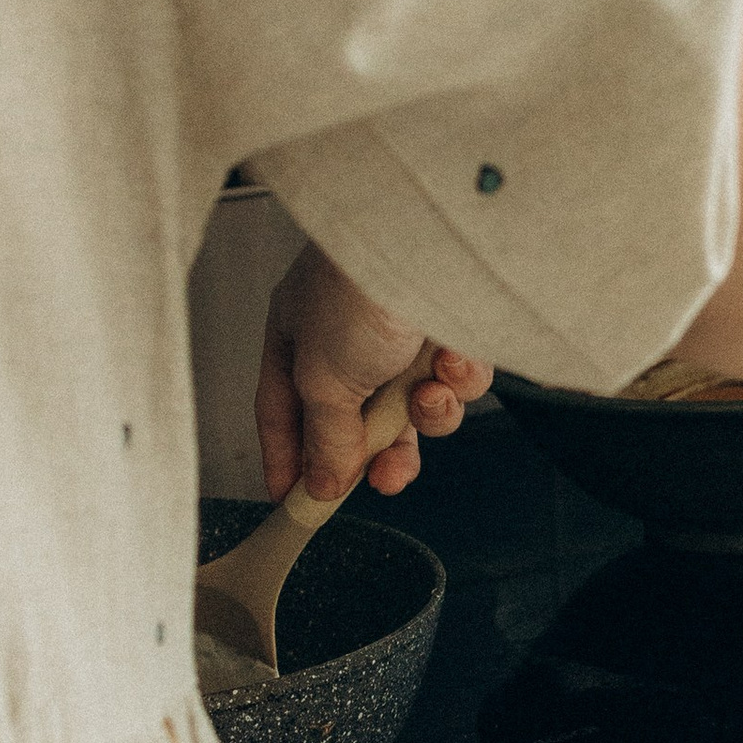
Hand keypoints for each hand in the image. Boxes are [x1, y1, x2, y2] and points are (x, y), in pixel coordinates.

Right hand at [257, 242, 492, 503]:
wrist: (429, 239)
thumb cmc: (357, 285)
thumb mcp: (323, 377)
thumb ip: (324, 437)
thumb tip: (323, 484)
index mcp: (298, 336)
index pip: (283, 412)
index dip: (288, 460)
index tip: (295, 503)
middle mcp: (348, 337)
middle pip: (358, 420)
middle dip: (377, 454)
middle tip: (385, 479)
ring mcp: (402, 334)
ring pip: (415, 408)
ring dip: (425, 416)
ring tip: (426, 399)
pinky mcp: (453, 332)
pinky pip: (457, 382)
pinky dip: (458, 381)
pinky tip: (453, 362)